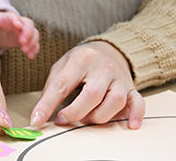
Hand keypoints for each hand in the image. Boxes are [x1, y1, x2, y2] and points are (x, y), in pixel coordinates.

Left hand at [0, 12, 39, 58]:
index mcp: (6, 18)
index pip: (13, 16)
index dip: (16, 20)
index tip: (18, 26)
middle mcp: (18, 23)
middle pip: (28, 24)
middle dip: (28, 33)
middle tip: (23, 43)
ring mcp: (23, 30)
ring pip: (34, 32)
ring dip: (32, 42)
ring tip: (26, 52)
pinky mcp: (25, 39)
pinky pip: (34, 42)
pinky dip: (34, 48)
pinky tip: (31, 56)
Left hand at [29, 41, 144, 129]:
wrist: (110, 49)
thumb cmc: (83, 61)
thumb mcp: (63, 64)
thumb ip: (52, 86)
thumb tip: (41, 112)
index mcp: (81, 58)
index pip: (62, 85)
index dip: (47, 105)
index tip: (37, 120)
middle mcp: (103, 67)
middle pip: (92, 95)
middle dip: (75, 113)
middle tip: (63, 118)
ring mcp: (119, 78)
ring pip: (114, 101)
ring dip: (98, 117)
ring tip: (87, 118)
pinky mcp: (131, 87)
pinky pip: (138, 102)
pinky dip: (135, 115)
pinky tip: (130, 124)